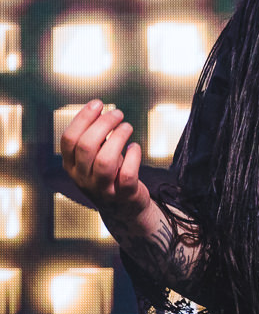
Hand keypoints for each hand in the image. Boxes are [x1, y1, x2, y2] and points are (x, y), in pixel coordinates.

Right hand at [60, 100, 150, 219]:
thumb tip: (100, 109)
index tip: (98, 104)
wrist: (123, 209)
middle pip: (86, 146)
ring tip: (127, 127)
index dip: (83, 118)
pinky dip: (134, 157)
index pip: (68, 139)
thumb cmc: (109, 174)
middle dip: (103, 124)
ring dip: (118, 138)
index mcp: (71, 166)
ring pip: (105, 160)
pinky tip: (135, 148)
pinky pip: (127, 173)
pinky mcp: (124, 195)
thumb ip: (93, 137)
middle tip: (118, 113)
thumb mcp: (93, 157)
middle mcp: (83, 178)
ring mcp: (103, 188)